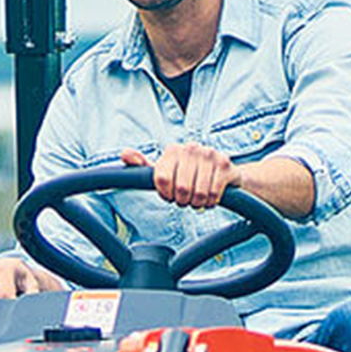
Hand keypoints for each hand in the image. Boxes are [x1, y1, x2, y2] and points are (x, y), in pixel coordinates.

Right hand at [0, 258, 63, 319]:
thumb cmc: (21, 281)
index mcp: (5, 268)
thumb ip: (32, 294)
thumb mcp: (31, 284)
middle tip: (7, 322)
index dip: (10, 311)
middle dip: (0, 315)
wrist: (9, 269)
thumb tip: (31, 306)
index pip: (5, 296)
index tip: (15, 321)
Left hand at [121, 144, 241, 209]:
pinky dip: (211, 202)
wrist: (226, 173)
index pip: (161, 180)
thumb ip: (143, 165)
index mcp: (173, 150)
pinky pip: (213, 194)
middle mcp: (191, 148)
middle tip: (187, 198)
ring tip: (199, 197)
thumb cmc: (191, 175)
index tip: (171, 194)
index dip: (166, 194)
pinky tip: (211, 197)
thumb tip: (124, 154)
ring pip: (197, 194)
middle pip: (180, 190)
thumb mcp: (165, 171)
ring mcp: (210, 154)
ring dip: (198, 203)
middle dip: (183, 201)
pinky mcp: (225, 164)